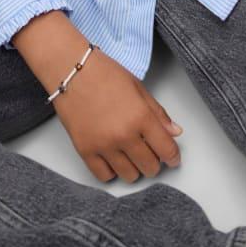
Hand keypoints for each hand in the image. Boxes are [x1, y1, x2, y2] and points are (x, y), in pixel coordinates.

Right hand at [51, 45, 183, 183]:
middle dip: (154, 161)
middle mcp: (124, 135)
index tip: (172, 157)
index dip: (173, 156)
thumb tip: (175, 132)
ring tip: (130, 153)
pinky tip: (113, 158)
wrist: (70, 70)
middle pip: (150, 167)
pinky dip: (112, 171)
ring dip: (134, 168)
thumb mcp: (138, 88)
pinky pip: (104, 176)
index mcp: (141, 116)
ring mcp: (104, 145)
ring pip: (129, 176)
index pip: (167, 150)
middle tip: (149, 151)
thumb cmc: (104, 73)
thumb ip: (158, 113)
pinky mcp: (85, 151)